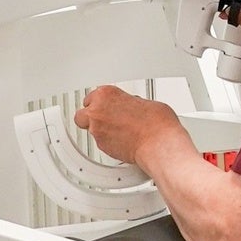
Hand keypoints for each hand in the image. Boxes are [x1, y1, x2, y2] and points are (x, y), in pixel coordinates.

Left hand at [76, 84, 194, 172]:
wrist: (158, 143)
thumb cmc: (156, 122)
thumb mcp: (145, 102)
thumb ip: (130, 103)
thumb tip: (133, 107)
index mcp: (106, 94)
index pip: (91, 97)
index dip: (100, 103)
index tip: (107, 107)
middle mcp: (97, 111)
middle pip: (82, 115)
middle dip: (91, 118)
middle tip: (104, 119)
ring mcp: (97, 130)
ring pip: (89, 131)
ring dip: (100, 131)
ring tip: (118, 132)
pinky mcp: (102, 146)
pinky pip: (100, 143)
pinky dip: (108, 143)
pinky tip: (122, 141)